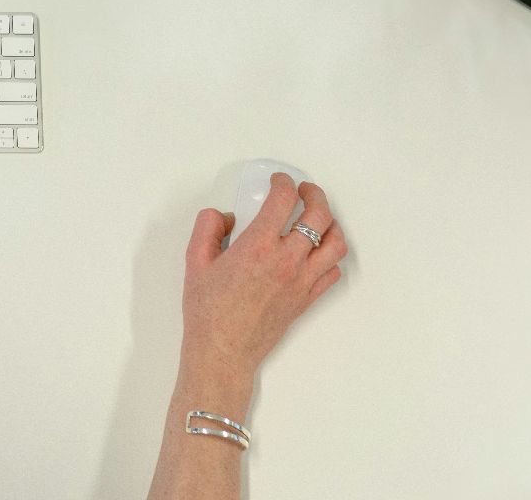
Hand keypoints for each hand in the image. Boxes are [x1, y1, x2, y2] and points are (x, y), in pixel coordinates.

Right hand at [179, 174, 346, 381]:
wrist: (223, 350)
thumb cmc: (207, 309)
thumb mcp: (195, 260)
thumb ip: (208, 227)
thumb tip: (225, 216)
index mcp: (258, 246)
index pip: (283, 200)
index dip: (283, 183)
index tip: (278, 181)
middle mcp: (287, 260)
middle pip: (319, 216)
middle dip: (314, 195)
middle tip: (304, 190)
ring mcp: (302, 281)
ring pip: (335, 244)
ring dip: (331, 224)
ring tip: (319, 218)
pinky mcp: (307, 299)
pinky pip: (332, 272)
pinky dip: (330, 257)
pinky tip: (317, 252)